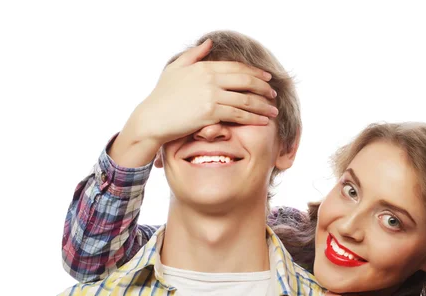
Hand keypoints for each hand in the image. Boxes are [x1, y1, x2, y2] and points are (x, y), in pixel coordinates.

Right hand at [111, 39, 277, 166]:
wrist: (152, 119)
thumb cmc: (162, 96)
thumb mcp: (175, 69)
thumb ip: (194, 55)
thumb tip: (209, 42)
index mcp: (204, 66)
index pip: (237, 67)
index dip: (255, 73)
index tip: (267, 78)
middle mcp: (210, 79)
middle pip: (246, 81)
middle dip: (263, 88)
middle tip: (274, 95)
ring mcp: (211, 96)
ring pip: (246, 100)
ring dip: (263, 106)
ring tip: (273, 112)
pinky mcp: (210, 113)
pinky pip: (238, 115)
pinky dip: (254, 118)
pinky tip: (263, 122)